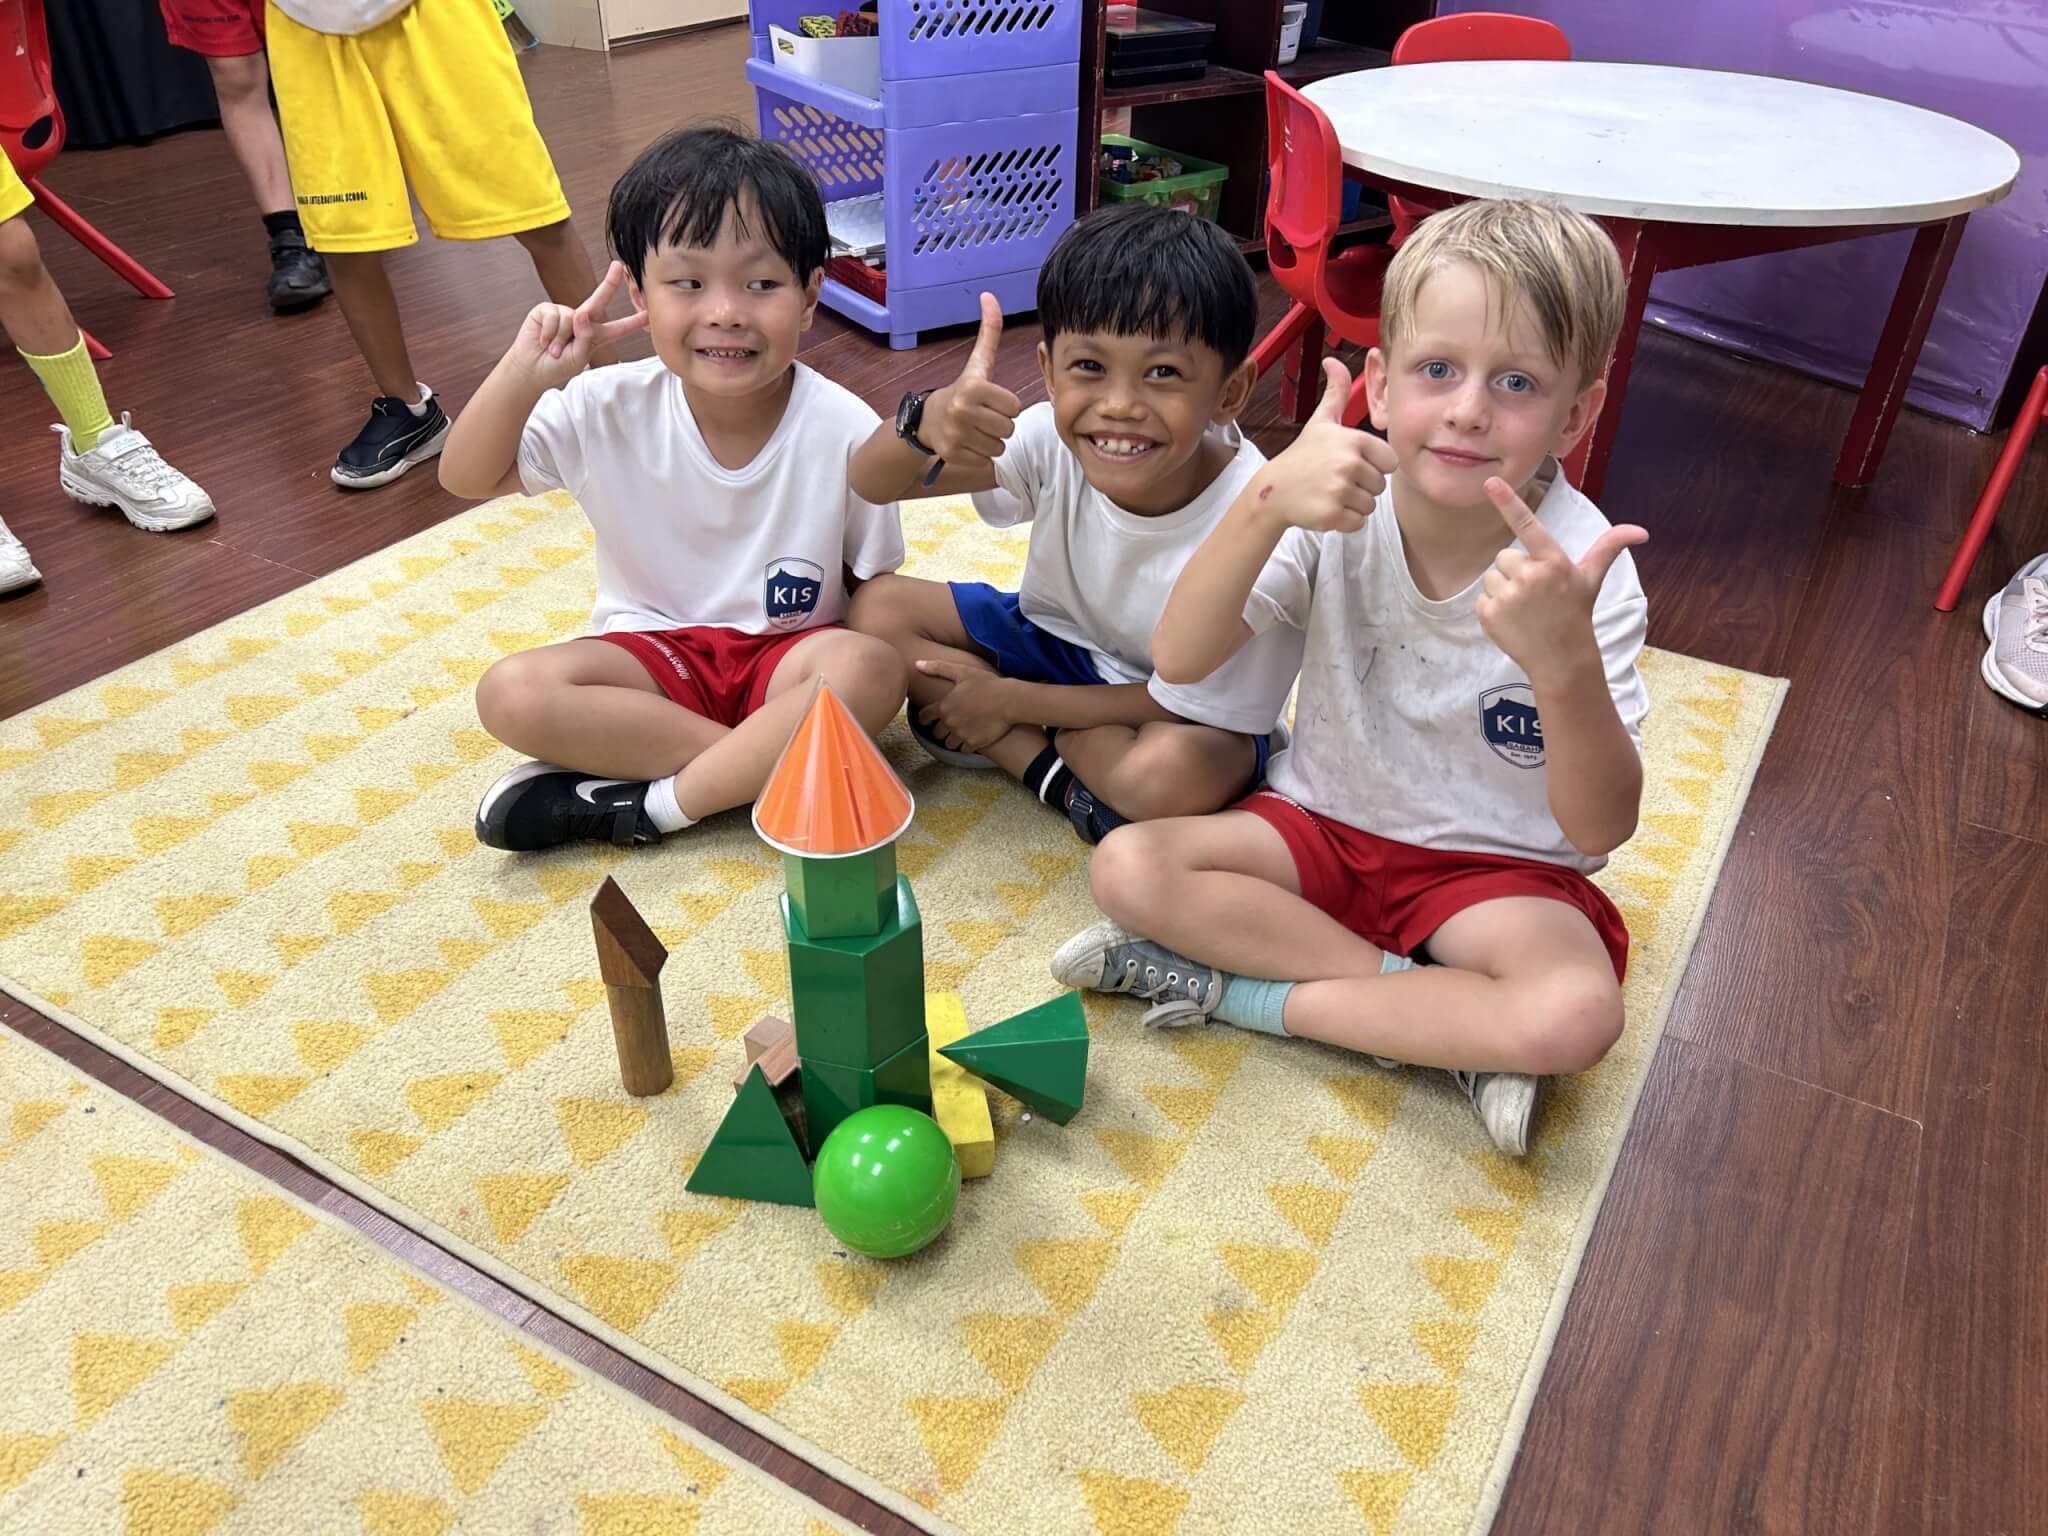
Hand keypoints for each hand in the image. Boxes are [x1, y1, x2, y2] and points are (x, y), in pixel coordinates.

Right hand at [509, 260, 648, 389]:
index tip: (648, 312)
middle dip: (609, 283)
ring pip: (571, 318)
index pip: (618, 328)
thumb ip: (585, 338)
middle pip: (598, 300)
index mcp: (595, 336)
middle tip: (618, 266)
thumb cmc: (556, 367)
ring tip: (554, 349)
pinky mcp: (546, 310)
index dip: (633, 320)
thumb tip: (581, 314)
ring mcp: (564, 313)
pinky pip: (554, 316)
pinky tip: (544, 341)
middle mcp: (581, 321)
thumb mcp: (578, 357)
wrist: (531, 369)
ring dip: (561, 339)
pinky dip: (550, 333)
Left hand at [915, 658, 1018, 752]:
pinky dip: (966, 745)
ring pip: (949, 744)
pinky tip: (972, 738)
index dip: (924, 718)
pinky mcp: (974, 743)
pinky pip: (964, 750)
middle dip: (941, 729)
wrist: (1009, 701)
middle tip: (949, 725)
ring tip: (961, 733)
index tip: (927, 720)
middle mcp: (949, 722)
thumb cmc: (987, 684)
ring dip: (953, 739)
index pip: (924, 717)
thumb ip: (938, 668)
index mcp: (943, 706)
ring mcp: (961, 734)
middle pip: (936, 733)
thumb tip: (918, 664)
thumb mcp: (962, 671)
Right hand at [921, 294, 1022, 467]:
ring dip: (991, 441)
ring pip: (999, 446)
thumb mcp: (977, 363)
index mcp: (974, 386)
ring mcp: (956, 434)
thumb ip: (989, 332)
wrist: (926, 421)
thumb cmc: (962, 391)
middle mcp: (963, 410)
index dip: (1006, 405)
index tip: (990, 400)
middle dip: (999, 424)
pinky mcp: (952, 454)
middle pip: (1008, 428)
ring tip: (975, 429)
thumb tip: (989, 295)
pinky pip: (986, 460)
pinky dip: (979, 455)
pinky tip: (967, 442)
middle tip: (982, 417)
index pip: (1015, 406)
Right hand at [1258, 358, 1399, 533]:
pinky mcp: (1332, 515)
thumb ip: (1336, 392)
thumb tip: (1333, 360)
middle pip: (1379, 485)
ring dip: (1353, 504)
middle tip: (1335, 480)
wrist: (1274, 490)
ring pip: (1369, 505)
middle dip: (1361, 487)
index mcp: (1354, 440)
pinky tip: (1326, 508)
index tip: (1350, 463)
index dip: (1373, 466)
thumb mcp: (1322, 421)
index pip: (1390, 462)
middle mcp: (1348, 464)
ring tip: (1330, 493)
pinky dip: (1344, 521)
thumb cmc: (1303, 455)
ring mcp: (1340, 491)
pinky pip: (1358, 523)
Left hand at [1474, 476, 1646, 682]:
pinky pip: (1482, 598)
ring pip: (1491, 576)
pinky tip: (1513, 620)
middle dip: (1515, 571)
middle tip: (1535, 593)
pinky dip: (1493, 608)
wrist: (1561, 658)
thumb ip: (1608, 548)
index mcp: (1553, 562)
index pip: (1528, 525)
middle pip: (1504, 556)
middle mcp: (1530, 576)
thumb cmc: (1575, 612)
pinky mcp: (1489, 614)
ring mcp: (1508, 596)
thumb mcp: (1591, 578)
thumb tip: (1641, 531)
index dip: (1509, 502)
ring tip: (1525, 607)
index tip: (1491, 482)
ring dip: (1503, 589)